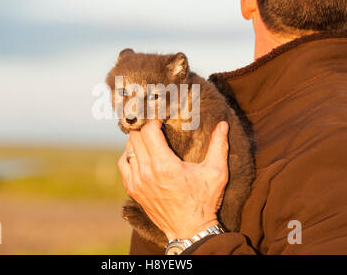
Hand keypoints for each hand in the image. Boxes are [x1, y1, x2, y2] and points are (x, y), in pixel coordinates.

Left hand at [118, 120, 229, 240]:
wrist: (190, 230)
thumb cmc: (204, 201)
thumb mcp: (216, 173)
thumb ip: (219, 146)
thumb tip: (223, 124)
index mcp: (165, 165)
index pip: (147, 130)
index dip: (153, 118)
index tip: (162, 116)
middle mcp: (146, 172)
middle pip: (135, 136)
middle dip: (144, 125)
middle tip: (155, 122)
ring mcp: (137, 182)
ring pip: (128, 148)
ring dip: (137, 139)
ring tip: (150, 136)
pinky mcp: (133, 189)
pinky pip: (123, 163)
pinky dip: (129, 155)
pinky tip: (142, 154)